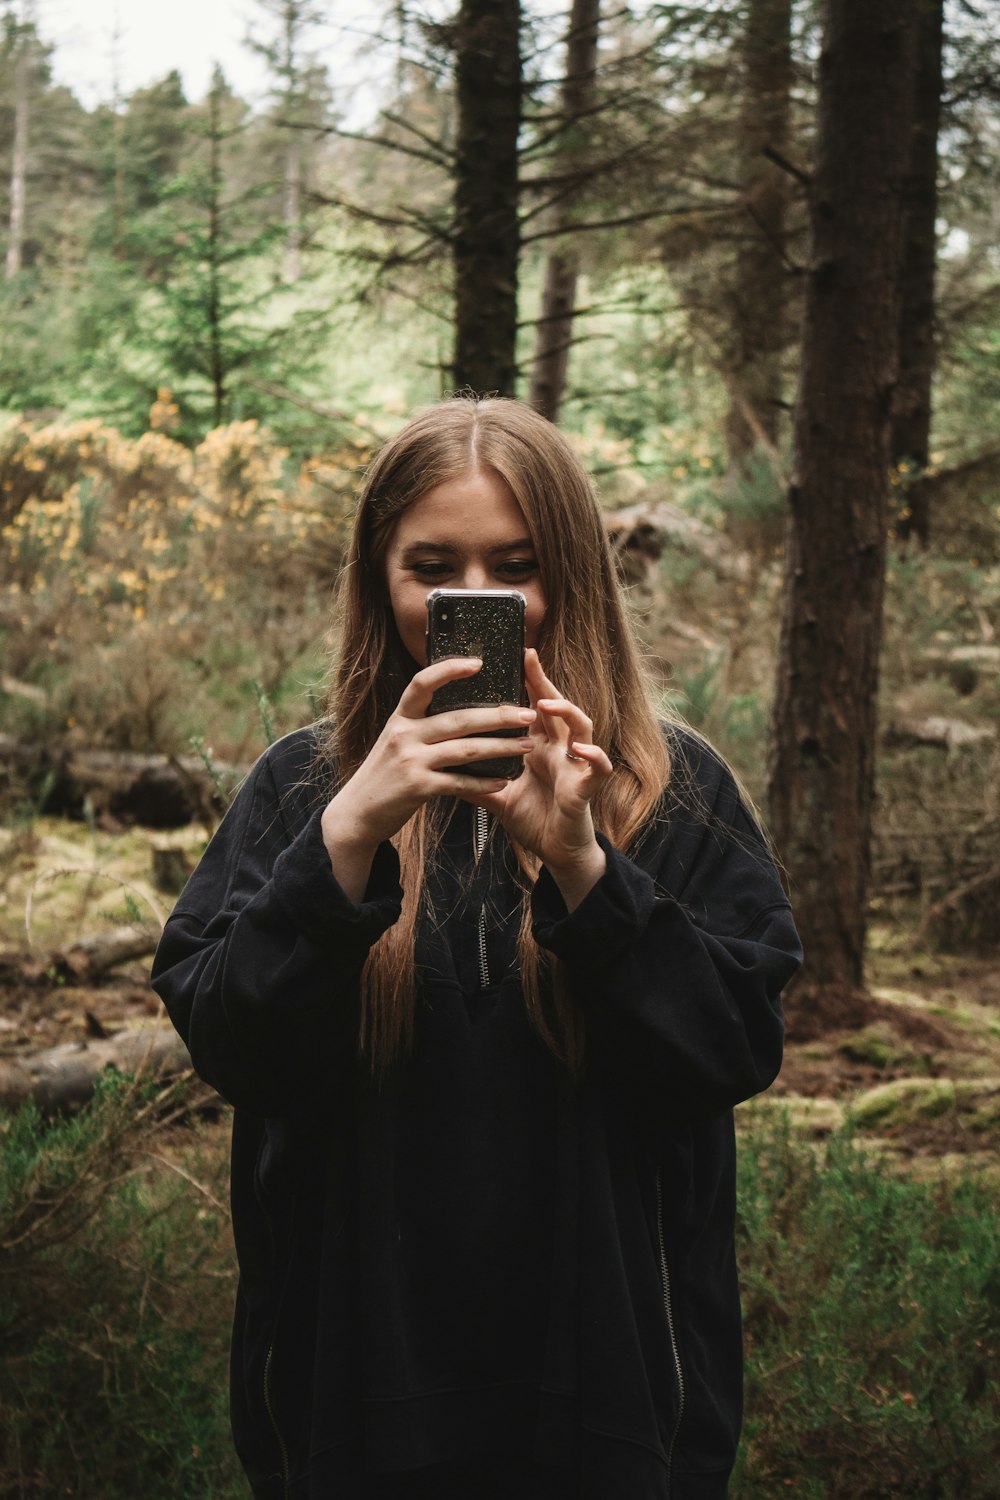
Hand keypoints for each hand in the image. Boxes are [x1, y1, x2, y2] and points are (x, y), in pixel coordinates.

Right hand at [321, 657, 535, 898]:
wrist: (357, 813)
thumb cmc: (384, 775)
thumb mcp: (396, 741)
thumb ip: (421, 725)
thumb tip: (460, 710)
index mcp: (401, 718)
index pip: (422, 683)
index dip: (449, 669)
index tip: (478, 662)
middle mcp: (404, 735)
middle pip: (458, 719)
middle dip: (497, 716)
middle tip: (526, 714)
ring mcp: (411, 761)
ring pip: (465, 750)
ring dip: (500, 748)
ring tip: (526, 745)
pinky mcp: (418, 788)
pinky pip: (459, 783)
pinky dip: (484, 783)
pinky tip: (503, 781)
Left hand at [469, 650, 612, 909]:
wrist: (557, 853)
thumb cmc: (535, 820)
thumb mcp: (499, 797)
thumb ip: (476, 781)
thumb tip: (442, 769)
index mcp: (539, 748)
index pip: (532, 708)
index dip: (526, 683)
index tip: (510, 658)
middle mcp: (560, 750)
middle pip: (556, 707)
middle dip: (543, 682)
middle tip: (528, 657)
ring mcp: (576, 766)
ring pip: (581, 728)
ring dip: (567, 712)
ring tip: (547, 703)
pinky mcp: (587, 788)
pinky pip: (597, 768)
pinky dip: (594, 757)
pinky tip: (582, 750)